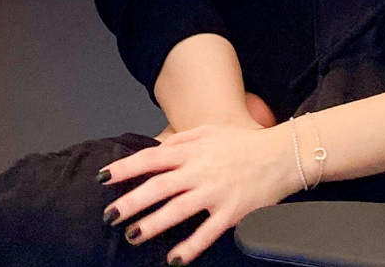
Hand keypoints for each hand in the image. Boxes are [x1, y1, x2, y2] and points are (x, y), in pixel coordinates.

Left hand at [99, 124, 299, 263]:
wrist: (280, 155)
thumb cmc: (243, 143)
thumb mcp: (208, 131)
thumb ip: (181, 139)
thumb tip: (156, 147)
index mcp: (191, 151)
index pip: (150, 159)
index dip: (125, 168)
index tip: (104, 177)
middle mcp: (199, 171)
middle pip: (157, 187)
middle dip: (131, 202)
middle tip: (110, 215)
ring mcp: (214, 193)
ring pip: (176, 210)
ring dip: (152, 224)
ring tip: (132, 235)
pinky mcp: (232, 213)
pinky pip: (207, 232)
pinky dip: (190, 246)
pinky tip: (174, 259)